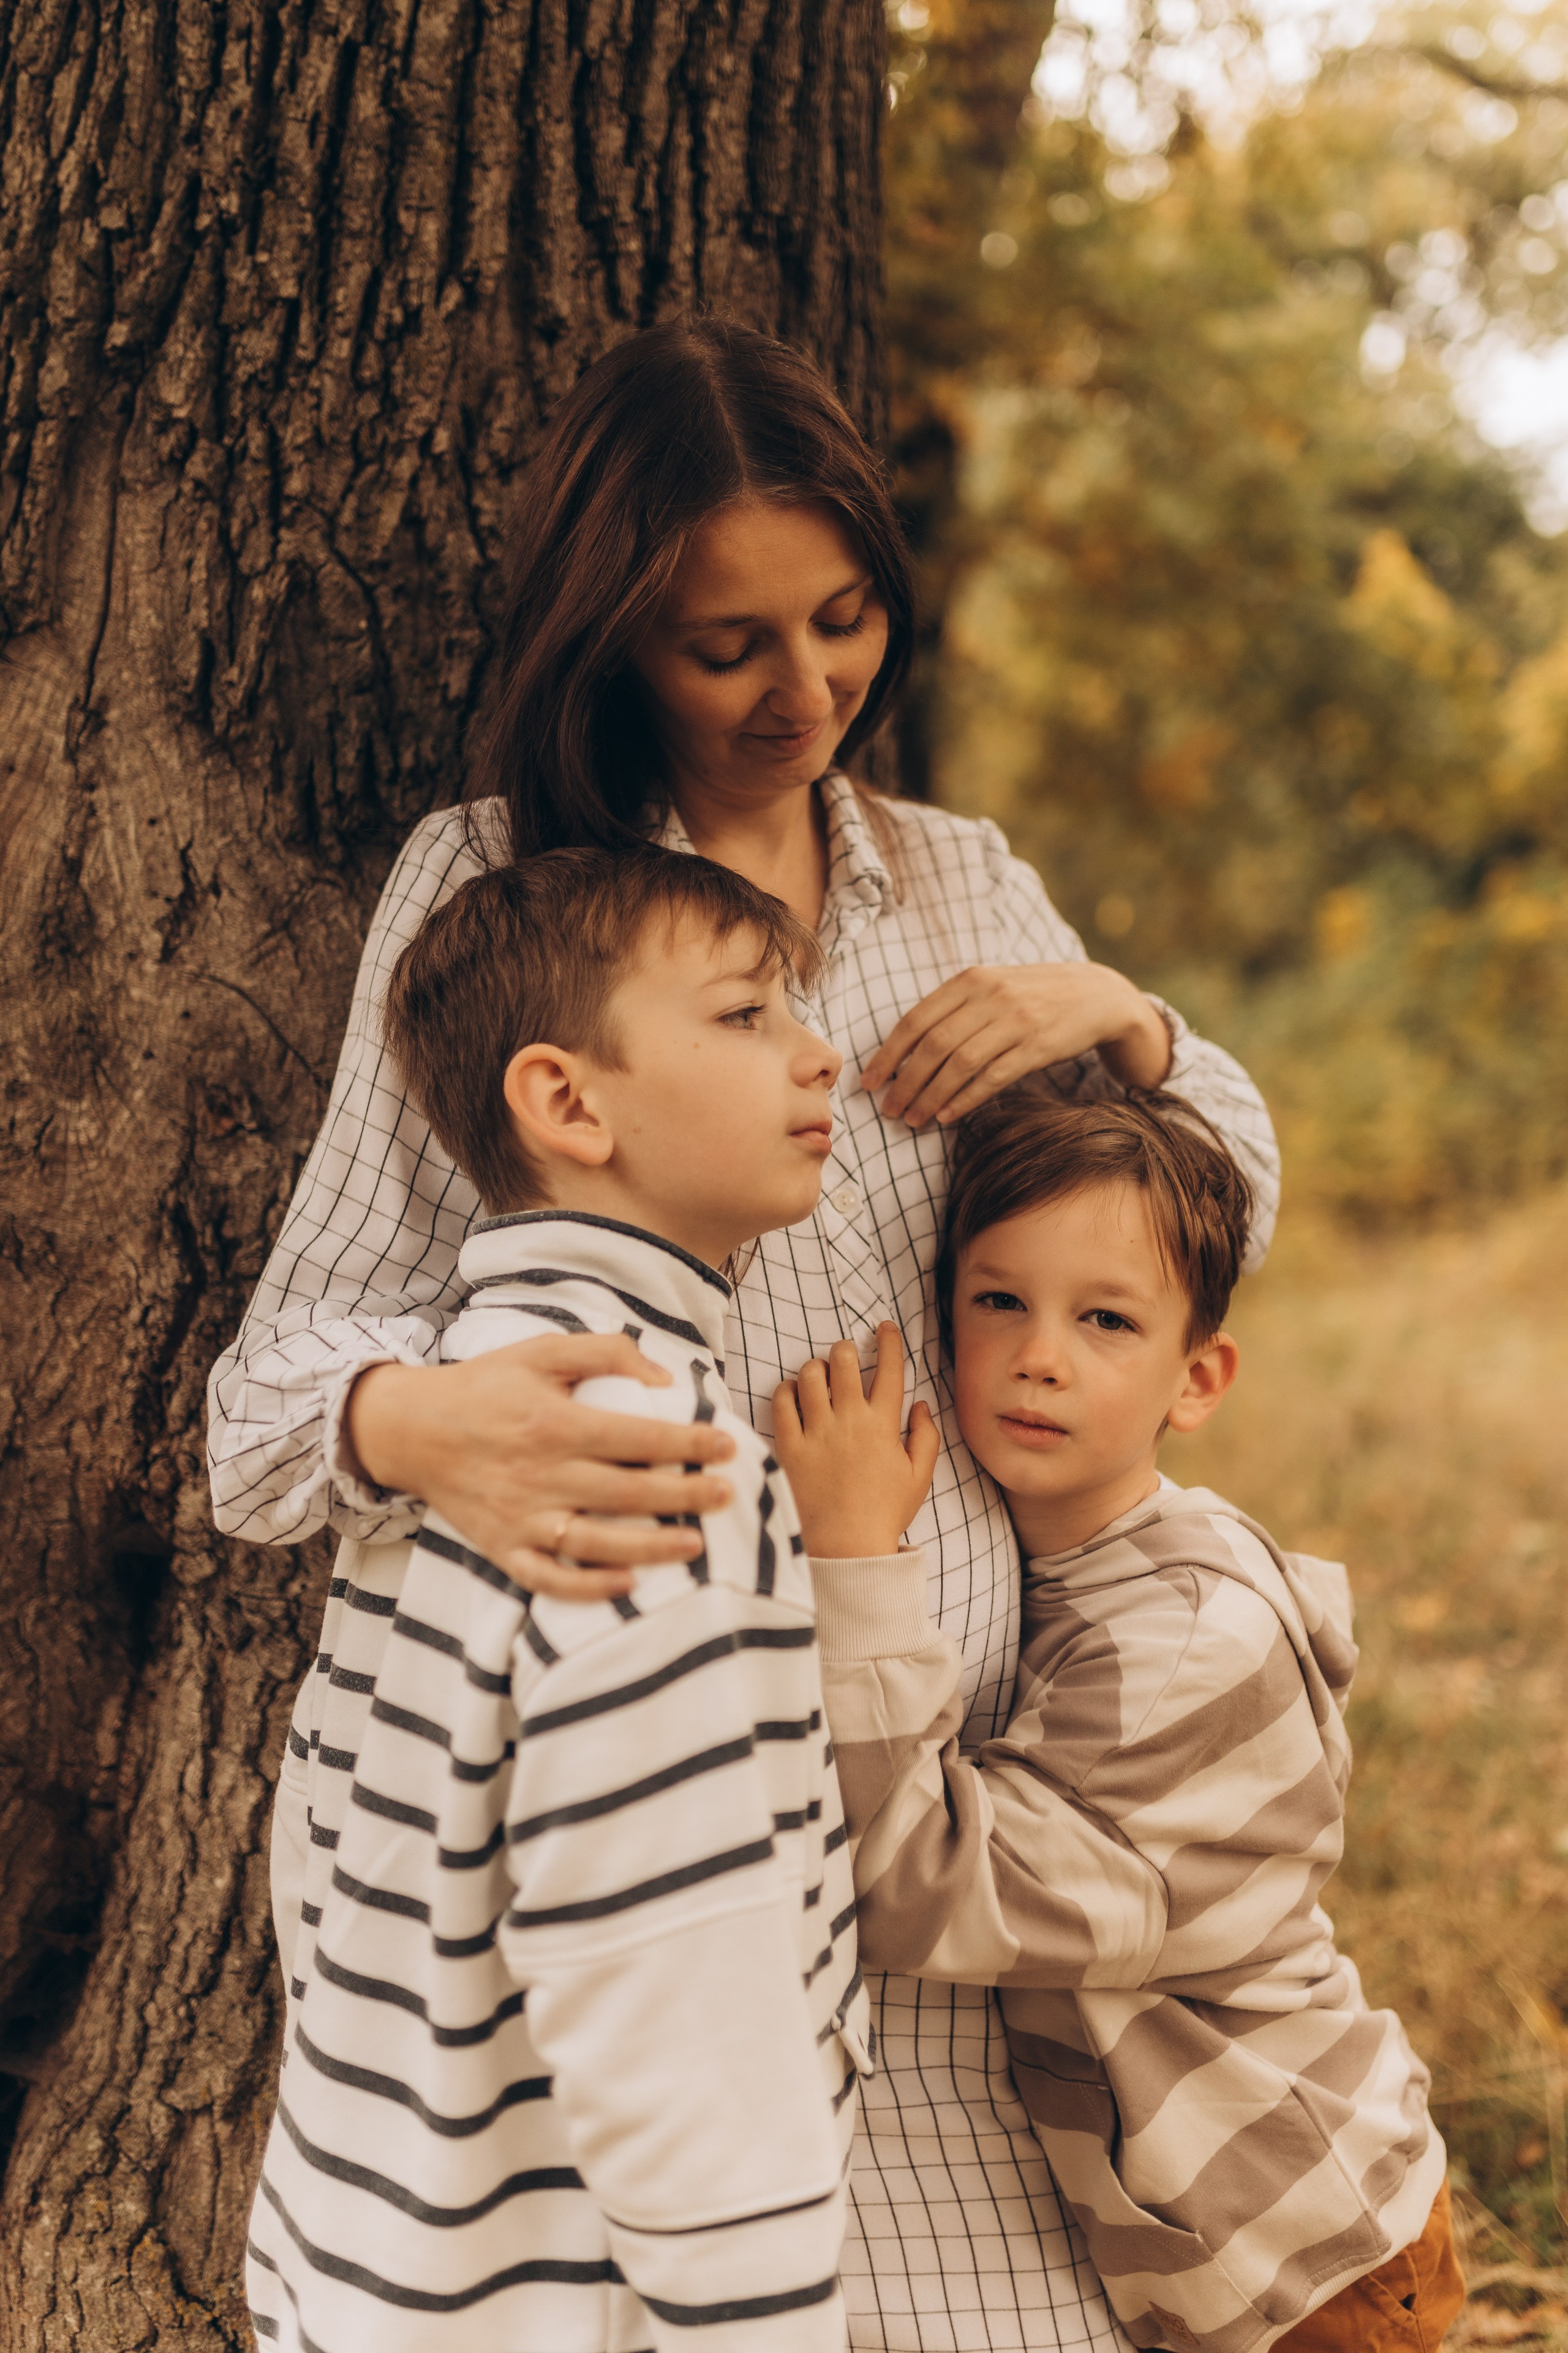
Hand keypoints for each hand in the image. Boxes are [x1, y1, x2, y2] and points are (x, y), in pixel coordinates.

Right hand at [346, 1335, 735, 1599]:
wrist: (411, 1429)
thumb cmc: (486, 1386)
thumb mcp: (541, 1350)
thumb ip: (604, 1352)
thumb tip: (663, 1378)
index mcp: (553, 1424)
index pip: (636, 1436)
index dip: (688, 1442)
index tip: (727, 1446)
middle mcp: (539, 1475)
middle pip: (627, 1492)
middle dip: (684, 1495)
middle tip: (726, 1495)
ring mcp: (520, 1518)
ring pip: (595, 1542)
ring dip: (650, 1547)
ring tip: (695, 1545)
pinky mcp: (501, 1548)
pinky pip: (547, 1578)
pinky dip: (587, 1587)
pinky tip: (627, 1583)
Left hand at [772, 1323, 938, 1557]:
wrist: (847, 1548)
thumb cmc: (885, 1513)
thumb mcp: (919, 1477)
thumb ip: (925, 1436)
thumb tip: (921, 1404)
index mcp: (883, 1426)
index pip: (890, 1370)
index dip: (889, 1342)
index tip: (885, 1327)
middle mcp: (849, 1421)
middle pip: (844, 1361)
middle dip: (845, 1348)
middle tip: (845, 1355)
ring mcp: (817, 1433)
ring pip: (810, 1375)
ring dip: (815, 1367)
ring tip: (818, 1376)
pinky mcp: (790, 1447)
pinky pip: (781, 1403)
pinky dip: (786, 1390)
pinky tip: (792, 1395)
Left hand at [859, 961, 1171, 1129]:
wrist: (1096, 995)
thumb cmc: (1032, 995)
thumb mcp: (991, 986)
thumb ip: (952, 1008)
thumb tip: (903, 1050)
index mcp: (970, 980)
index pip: (916, 1020)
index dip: (888, 1054)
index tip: (869, 1082)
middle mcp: (990, 997)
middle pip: (933, 1046)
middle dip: (905, 1082)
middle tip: (888, 1110)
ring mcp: (1015, 1022)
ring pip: (960, 1065)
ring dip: (931, 1097)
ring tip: (913, 1120)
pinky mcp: (1037, 1047)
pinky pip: (993, 1078)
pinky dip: (966, 1099)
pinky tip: (948, 1116)